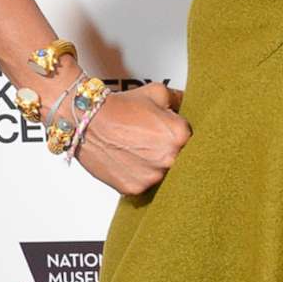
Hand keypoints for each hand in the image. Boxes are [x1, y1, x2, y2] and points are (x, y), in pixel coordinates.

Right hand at [71, 80, 191, 196]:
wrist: (87, 119)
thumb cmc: (120, 107)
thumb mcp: (156, 93)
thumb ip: (180, 100)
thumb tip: (191, 105)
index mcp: (180, 135)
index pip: (195, 144)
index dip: (182, 139)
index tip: (171, 137)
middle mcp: (169, 159)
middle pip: (181, 163)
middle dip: (170, 154)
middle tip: (152, 144)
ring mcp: (152, 177)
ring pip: (163, 177)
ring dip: (155, 167)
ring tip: (138, 152)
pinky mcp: (134, 188)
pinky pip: (144, 186)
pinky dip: (138, 176)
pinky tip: (129, 162)